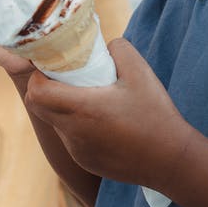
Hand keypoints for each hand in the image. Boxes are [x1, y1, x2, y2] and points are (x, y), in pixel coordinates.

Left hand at [23, 38, 198, 189]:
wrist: (171, 161)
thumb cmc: (156, 116)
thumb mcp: (141, 73)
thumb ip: (119, 49)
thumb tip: (105, 45)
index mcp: (82, 109)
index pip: (36, 92)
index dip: (38, 76)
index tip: (54, 67)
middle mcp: (73, 132)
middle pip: (39, 108)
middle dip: (45, 90)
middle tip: (68, 79)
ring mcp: (77, 150)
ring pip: (56, 123)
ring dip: (63, 109)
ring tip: (92, 100)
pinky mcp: (86, 161)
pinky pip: (71, 139)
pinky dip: (77, 127)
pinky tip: (104, 123)